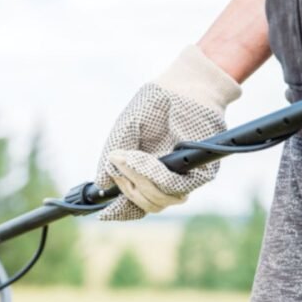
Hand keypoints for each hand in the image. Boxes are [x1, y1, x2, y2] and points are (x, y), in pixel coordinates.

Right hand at [95, 45, 240, 220]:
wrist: (186, 87)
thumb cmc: (155, 105)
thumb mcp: (126, 129)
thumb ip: (112, 157)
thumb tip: (101, 184)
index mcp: (144, 173)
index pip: (132, 203)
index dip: (119, 211)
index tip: (105, 214)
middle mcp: (163, 179)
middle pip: (143, 204)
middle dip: (128, 188)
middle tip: (118, 163)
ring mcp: (181, 178)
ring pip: (158, 200)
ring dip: (140, 181)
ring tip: (130, 158)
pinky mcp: (200, 174)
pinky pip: (175, 186)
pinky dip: (156, 175)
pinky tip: (147, 160)